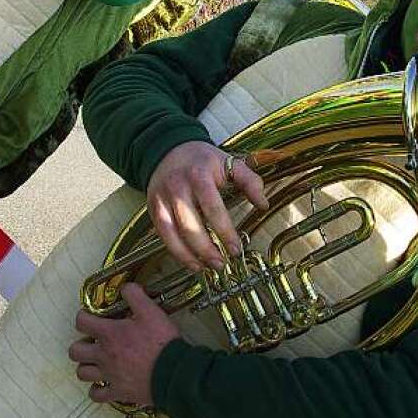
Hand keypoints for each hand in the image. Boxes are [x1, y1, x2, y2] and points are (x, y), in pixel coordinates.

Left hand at [70, 283, 178, 405]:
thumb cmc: (160, 340)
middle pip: (75, 351)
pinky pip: (96, 396)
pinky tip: (104, 384)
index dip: (82, 317)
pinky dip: (97, 390)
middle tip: (93, 341)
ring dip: (86, 366)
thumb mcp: (150, 310)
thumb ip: (135, 295)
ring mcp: (108, 375)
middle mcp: (103, 355)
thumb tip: (125, 287)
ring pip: (82, 373)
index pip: (81, 322)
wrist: (172, 371)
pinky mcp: (117, 392)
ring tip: (97, 361)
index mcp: (109, 333)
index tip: (90, 316)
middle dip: (80, 344)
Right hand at [147, 141, 267, 271]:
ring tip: (208, 267)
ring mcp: (163, 199)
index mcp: (200, 175)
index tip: (236, 249)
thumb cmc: (203, 160)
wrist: (168, 149)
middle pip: (190, 225)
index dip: (225, 232)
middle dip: (206, 249)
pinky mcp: (154, 209)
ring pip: (173, 234)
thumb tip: (263, 205)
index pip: (213, 208)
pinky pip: (163, 236)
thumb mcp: (229, 162)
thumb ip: (250, 181)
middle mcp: (178, 187)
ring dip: (191, 255)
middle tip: (222, 264)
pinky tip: (192, 262)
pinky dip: (177, 252)